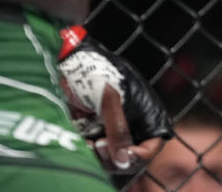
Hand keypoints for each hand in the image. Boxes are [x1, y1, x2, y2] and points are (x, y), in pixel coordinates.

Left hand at [57, 26, 172, 173]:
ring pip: (110, 158)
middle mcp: (131, 124)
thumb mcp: (110, 98)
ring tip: (88, 143)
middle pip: (130, 158)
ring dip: (99, 156)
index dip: (140, 155)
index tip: (124, 155)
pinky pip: (94, 152)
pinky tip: (81, 141)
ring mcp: (111, 129)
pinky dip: (88, 151)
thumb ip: (118, 130)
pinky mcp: (93, 132)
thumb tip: (123, 161)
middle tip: (99, 145)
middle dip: (115, 157)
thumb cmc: (97, 71)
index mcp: (145, 113)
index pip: (152, 146)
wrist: (69, 61)